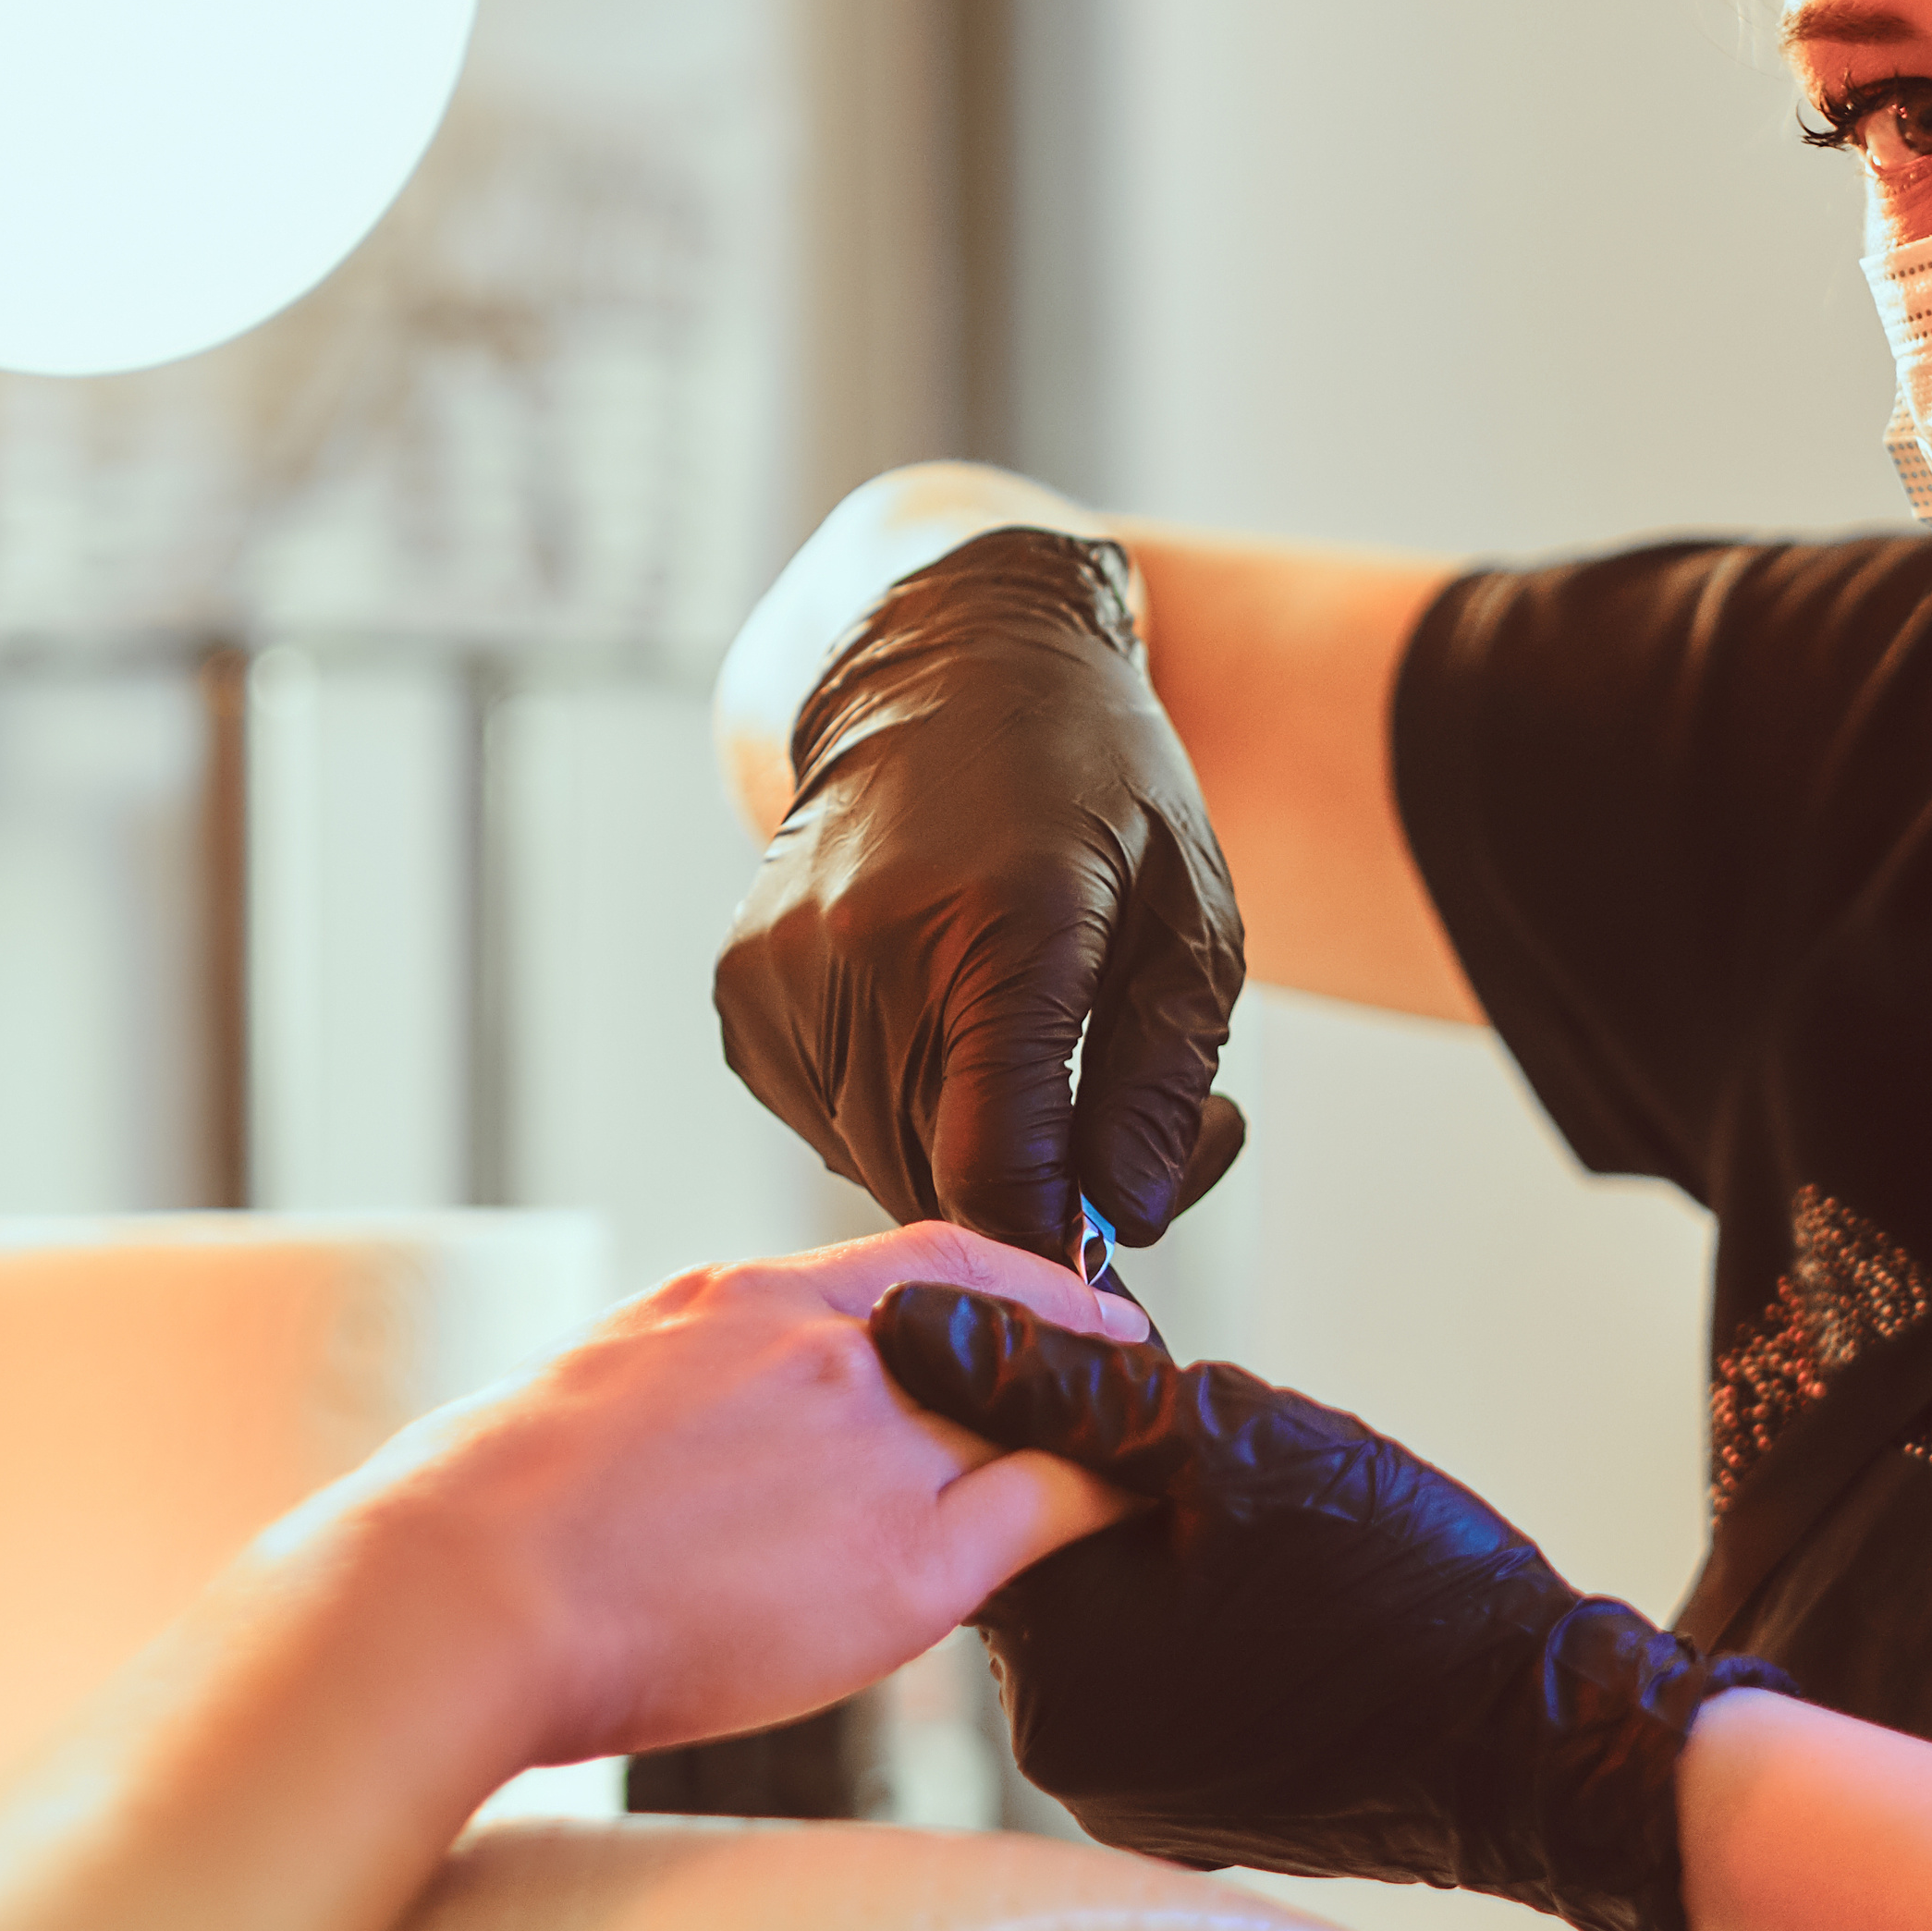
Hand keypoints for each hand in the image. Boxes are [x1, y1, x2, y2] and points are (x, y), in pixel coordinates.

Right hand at [339, 1227, 1142, 1767]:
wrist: (464, 1592)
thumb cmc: (484, 1518)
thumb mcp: (601, 1394)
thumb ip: (691, 1394)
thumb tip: (709, 1445)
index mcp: (740, 1299)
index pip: (927, 1263)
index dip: (1020, 1288)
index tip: (1067, 1310)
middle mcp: (824, 1351)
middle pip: (996, 1347)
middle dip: (1066, 1370)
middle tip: (1113, 1400)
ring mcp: (870, 1448)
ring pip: (1029, 1424)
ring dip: (1090, 1436)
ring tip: (1131, 1464)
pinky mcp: (902, 1561)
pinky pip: (1048, 1509)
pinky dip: (1104, 1498)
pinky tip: (1131, 1510)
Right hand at [714, 528, 1250, 1257]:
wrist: (947, 669)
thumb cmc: (1093, 790)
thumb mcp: (1191, 921)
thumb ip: (1164, 1086)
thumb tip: (1126, 1223)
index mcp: (1002, 922)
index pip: (999, 1168)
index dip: (1055, 1246)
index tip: (1107, 1261)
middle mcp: (867, 944)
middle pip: (938, 1180)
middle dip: (1030, 1200)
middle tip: (1109, 1151)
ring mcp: (783, 970)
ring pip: (877, 1163)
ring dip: (960, 1160)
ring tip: (1031, 1071)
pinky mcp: (740, 991)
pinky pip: (827, 1121)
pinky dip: (894, 1114)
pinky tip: (939, 1033)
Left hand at [869, 1286, 1783, 1930]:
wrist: (1539, 1746)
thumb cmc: (1409, 1586)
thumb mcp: (1231, 1440)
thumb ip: (1060, 1383)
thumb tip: (913, 1324)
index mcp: (1055, 1646)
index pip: (983, 1498)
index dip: (1063, 1428)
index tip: (1148, 1412)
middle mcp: (1061, 1744)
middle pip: (1041, 1567)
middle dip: (1117, 1508)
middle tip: (1238, 1498)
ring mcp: (1121, 1794)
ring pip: (1103, 1628)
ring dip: (1161, 1575)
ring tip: (1277, 1566)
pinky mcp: (1178, 1818)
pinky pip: (1152, 1695)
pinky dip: (1198, 1648)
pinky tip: (1283, 1628)